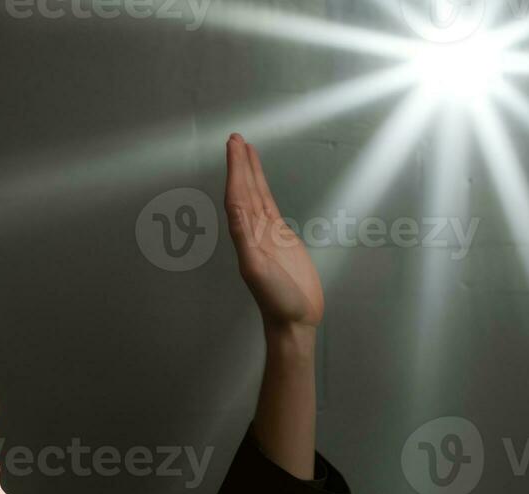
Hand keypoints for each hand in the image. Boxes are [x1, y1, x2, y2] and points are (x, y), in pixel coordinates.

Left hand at [224, 133, 323, 330]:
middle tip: (236, 138)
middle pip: (244, 191)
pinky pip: (269, 207)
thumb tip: (238, 214)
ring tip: (246, 148)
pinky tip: (261, 180)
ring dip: (249, 173)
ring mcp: (266, 235)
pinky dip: (264, 190)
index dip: (235, 171)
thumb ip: (248, 243)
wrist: (294, 320)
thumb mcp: (259, 271)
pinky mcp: (281, 239)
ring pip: (255, 196)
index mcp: (245, 238)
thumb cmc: (278, 301)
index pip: (237, 197)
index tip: (234, 146)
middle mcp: (252, 233)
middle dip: (239, 165)